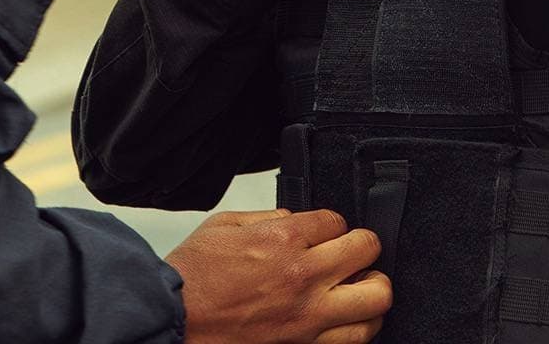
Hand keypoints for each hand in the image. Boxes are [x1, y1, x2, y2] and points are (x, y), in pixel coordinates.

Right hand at [166, 208, 390, 343]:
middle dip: (364, 247)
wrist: (173, 322)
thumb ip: (267, 217)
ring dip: (373, 289)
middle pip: (367, 251)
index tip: (325, 233)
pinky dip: (359, 327)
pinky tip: (349, 318)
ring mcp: (308, 317)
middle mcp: (303, 277)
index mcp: (282, 240)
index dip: (332, 225)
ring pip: (375, 301)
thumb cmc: (192, 278)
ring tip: (361, 287)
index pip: (337, 221)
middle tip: (355, 253)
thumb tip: (296, 219)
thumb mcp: (224, 225)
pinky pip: (354, 339)